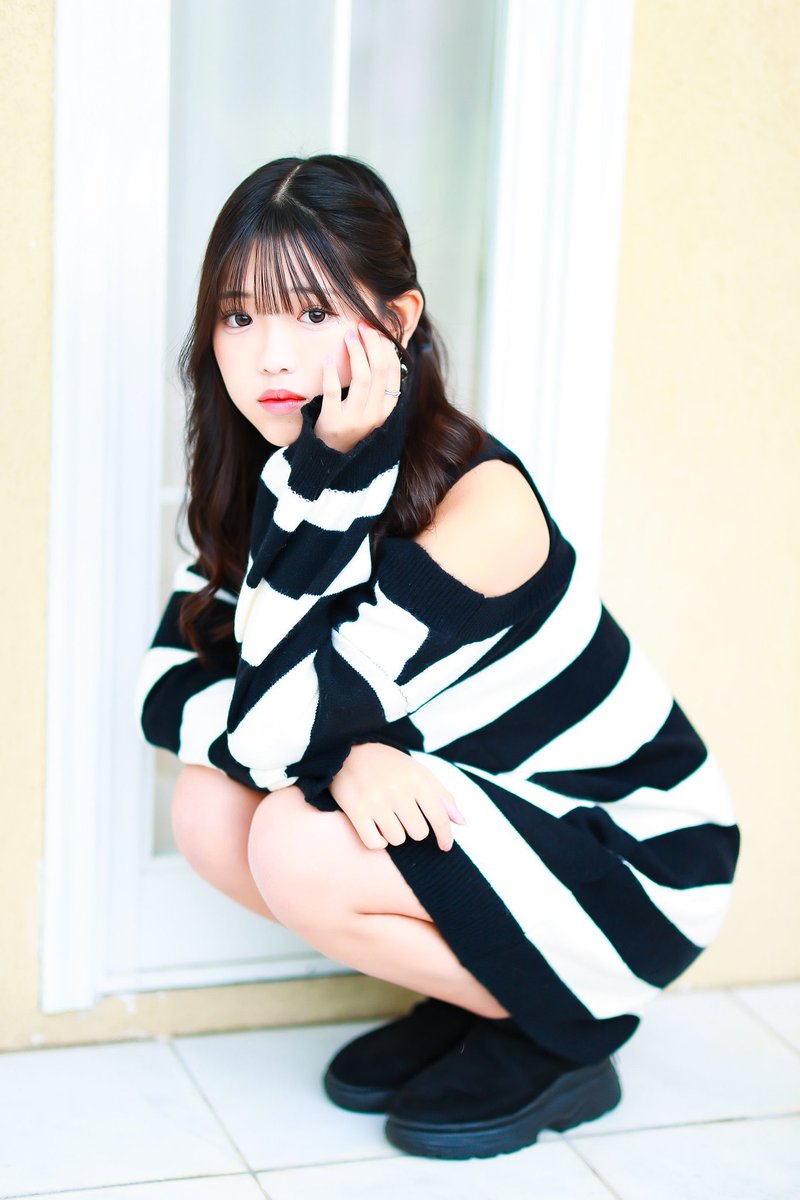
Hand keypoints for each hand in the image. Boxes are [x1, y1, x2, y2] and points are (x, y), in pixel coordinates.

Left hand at [315, 322, 401, 453]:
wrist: (331, 454)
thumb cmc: (350, 422)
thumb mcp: (371, 406)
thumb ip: (377, 384)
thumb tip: (381, 347)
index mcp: (386, 408)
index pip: (393, 372)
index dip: (386, 348)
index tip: (376, 331)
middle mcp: (375, 414)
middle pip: (379, 371)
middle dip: (372, 344)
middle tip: (362, 326)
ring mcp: (355, 419)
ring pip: (362, 379)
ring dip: (355, 353)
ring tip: (348, 336)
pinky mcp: (333, 421)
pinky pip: (333, 392)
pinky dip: (331, 373)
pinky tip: (328, 358)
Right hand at [328, 741, 466, 851]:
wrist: (347, 750)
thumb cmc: (389, 765)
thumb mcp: (419, 772)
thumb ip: (442, 797)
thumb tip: (462, 823)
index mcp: (417, 779)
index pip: (439, 817)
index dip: (445, 836)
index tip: (445, 846)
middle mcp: (398, 790)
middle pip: (418, 833)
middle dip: (414, 829)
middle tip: (403, 817)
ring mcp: (376, 801)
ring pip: (397, 840)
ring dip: (395, 835)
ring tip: (387, 819)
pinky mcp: (356, 811)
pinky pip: (375, 843)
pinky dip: (378, 841)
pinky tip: (375, 827)